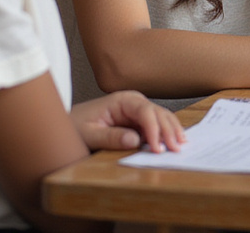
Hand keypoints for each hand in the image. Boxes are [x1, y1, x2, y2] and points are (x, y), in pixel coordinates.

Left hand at [70, 90, 184, 153]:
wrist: (68, 124)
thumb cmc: (75, 126)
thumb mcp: (88, 134)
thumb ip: (110, 137)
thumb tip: (135, 140)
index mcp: (122, 100)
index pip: (145, 111)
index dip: (154, 129)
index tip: (157, 147)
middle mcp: (133, 102)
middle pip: (158, 113)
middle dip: (168, 130)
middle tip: (176, 149)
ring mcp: (138, 111)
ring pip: (162, 118)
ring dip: (172, 131)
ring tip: (181, 145)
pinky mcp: (139, 121)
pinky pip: (157, 125)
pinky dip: (167, 132)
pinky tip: (176, 140)